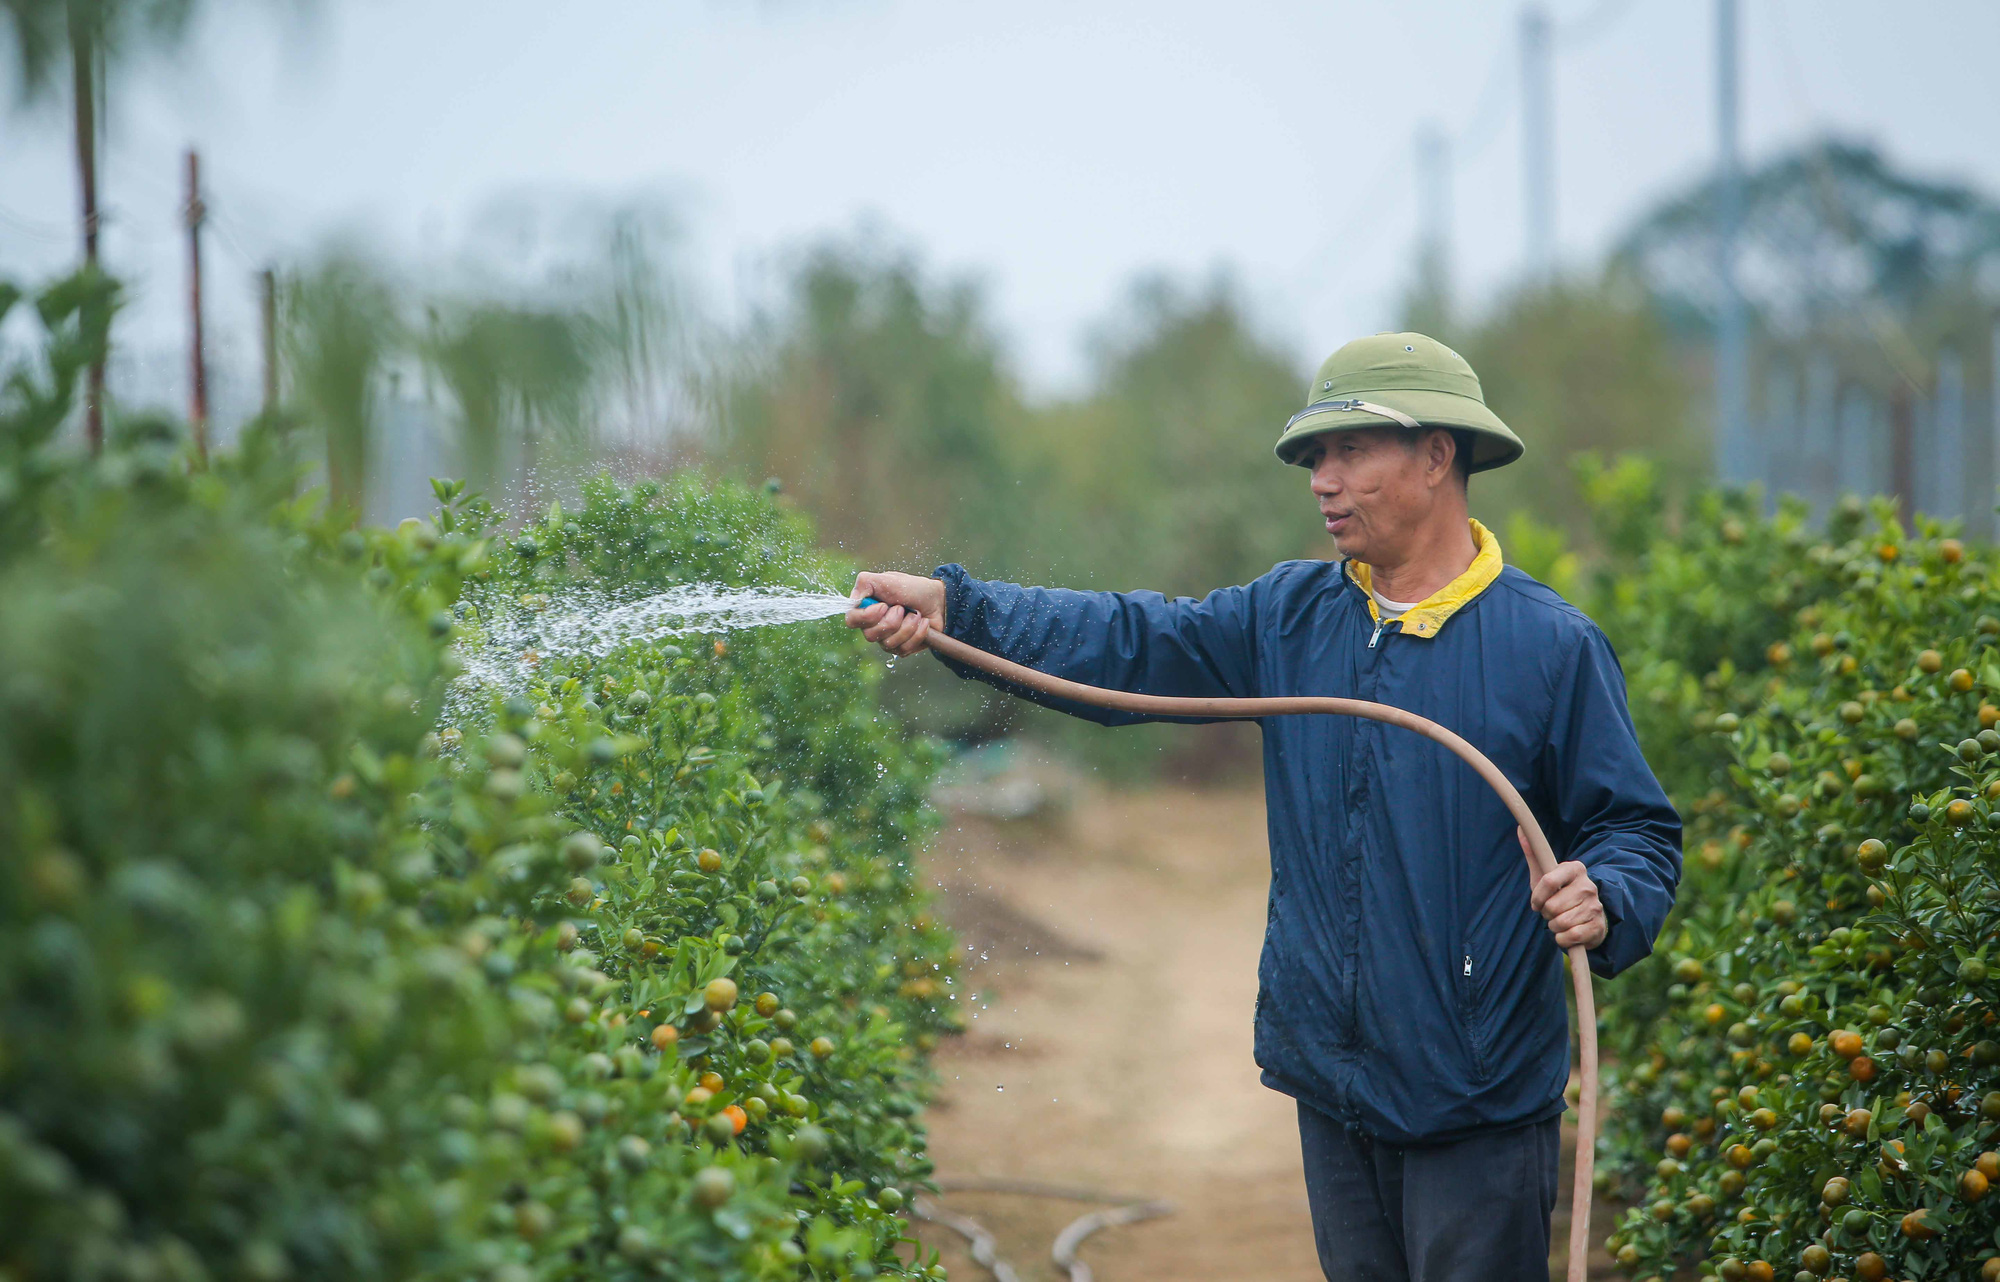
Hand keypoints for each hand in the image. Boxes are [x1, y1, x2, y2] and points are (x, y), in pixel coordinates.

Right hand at [845, 571, 945, 656]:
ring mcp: (887, 639)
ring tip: (915, 614)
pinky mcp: (902, 648)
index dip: (866, 617)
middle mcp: (873, 626)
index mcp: (866, 608)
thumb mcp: (886, 579)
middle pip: (870, 636)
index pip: (852, 620)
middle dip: (892, 621)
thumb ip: (865, 583)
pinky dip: (917, 634)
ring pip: (888, 644)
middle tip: (902, 608)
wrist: (937, 600)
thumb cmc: (911, 588)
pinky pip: (903, 649)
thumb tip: (853, 600)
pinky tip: (923, 623)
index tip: (883, 606)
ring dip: (907, 626)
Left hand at [1523, 828, 1607, 949]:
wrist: (1589, 916)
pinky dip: (1562, 939)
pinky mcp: (1598, 926)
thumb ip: (1534, 854)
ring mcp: (1595, 906)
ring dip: (1554, 927)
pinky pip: (1569, 937)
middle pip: (1552, 906)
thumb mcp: (1546, 874)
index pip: (1548, 881)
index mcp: (1575, 869)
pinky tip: (1567, 932)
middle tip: (1553, 911)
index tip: (1536, 902)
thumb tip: (1521, 829)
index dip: (1537, 896)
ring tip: (1560, 920)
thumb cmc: (1561, 893)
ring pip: (1560, 923)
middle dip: (1546, 913)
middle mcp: (1588, 886)